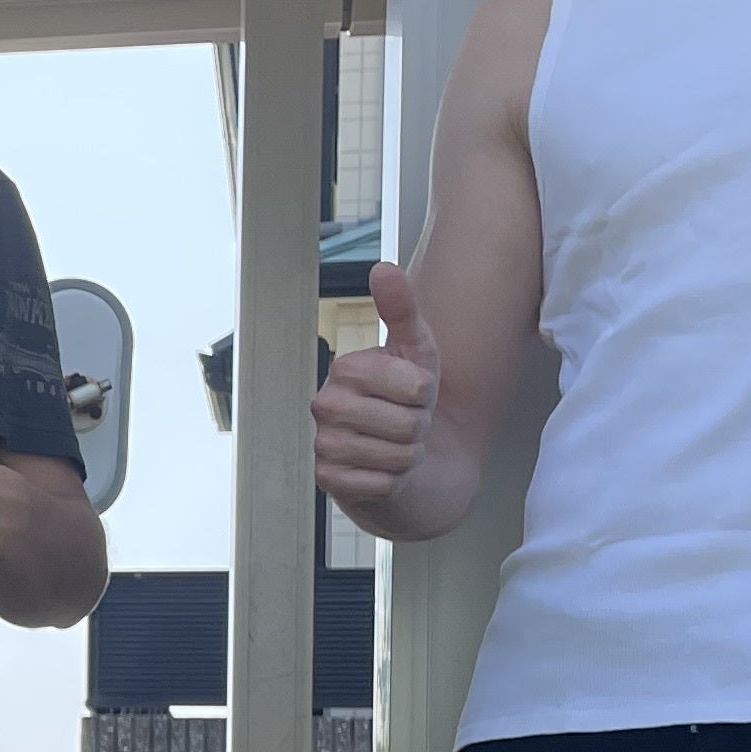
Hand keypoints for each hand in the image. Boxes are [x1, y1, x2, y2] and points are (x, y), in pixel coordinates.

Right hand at [311, 263, 440, 510]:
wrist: (394, 453)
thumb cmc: (406, 400)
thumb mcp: (415, 352)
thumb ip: (402, 309)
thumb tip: (383, 268)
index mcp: (345, 369)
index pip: (416, 387)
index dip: (427, 396)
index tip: (413, 395)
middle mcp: (324, 405)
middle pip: (408, 424)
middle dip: (419, 428)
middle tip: (405, 423)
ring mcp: (323, 444)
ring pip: (399, 456)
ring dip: (408, 456)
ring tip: (394, 445)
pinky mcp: (328, 480)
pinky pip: (383, 483)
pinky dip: (393, 481)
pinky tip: (381, 470)